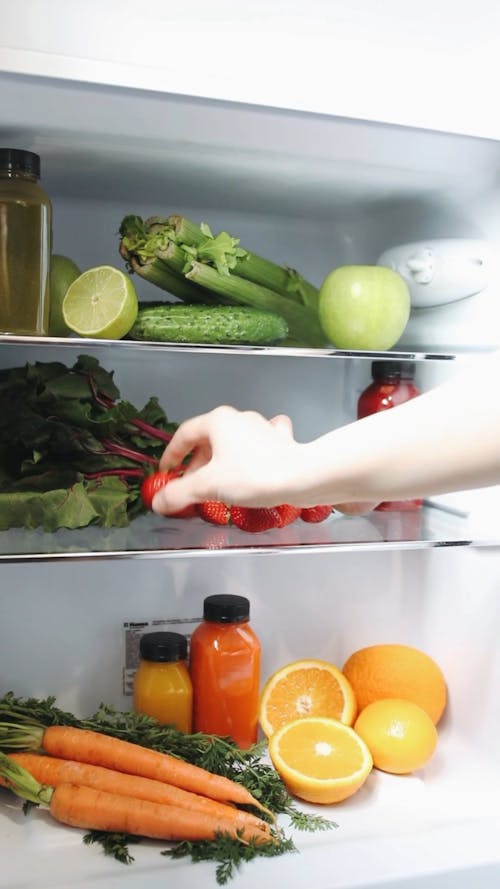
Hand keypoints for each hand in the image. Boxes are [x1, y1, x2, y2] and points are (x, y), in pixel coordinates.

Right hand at [152, 406, 301, 514]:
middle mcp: (239, 419)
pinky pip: (261, 442)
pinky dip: (252, 452)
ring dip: (222, 459)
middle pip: (208, 439)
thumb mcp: (208, 487)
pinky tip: (253, 461)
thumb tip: (159, 501)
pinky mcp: (281, 440)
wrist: (301, 477)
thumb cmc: (255, 475)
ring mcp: (262, 427)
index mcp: (218, 421)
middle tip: (191, 486)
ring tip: (218, 481)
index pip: (185, 434)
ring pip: (234, 440)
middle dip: (197, 463)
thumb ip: (179, 493)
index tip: (167, 471)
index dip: (172, 454)